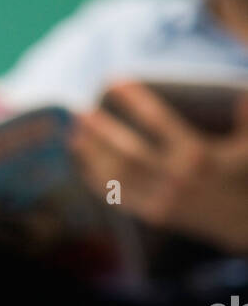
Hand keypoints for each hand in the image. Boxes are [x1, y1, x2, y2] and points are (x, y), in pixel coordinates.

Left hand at [70, 82, 247, 252]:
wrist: (244, 224)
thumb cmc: (245, 176)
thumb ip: (247, 117)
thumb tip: (242, 93)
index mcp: (197, 153)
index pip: (158, 120)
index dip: (133, 99)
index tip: (113, 81)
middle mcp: (176, 178)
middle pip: (128, 151)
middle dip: (101, 131)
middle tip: (80, 112)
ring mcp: (162, 199)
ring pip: (119, 177)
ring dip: (93, 156)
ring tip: (74, 135)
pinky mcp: (155, 216)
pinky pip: (121, 199)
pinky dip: (99, 183)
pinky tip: (84, 167)